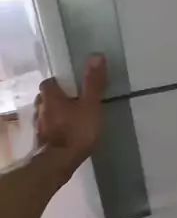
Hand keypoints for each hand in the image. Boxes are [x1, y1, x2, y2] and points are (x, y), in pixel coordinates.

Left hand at [34, 54, 106, 179]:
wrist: (58, 163)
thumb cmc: (75, 131)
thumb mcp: (90, 105)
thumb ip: (93, 82)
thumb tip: (96, 55)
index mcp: (50, 96)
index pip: (49, 82)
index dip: (60, 83)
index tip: (72, 86)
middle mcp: (40, 108)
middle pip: (46, 98)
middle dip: (58, 99)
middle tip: (74, 102)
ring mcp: (39, 126)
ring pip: (46, 114)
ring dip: (56, 114)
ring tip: (72, 118)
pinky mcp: (41, 141)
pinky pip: (48, 129)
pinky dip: (55, 129)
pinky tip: (66, 135)